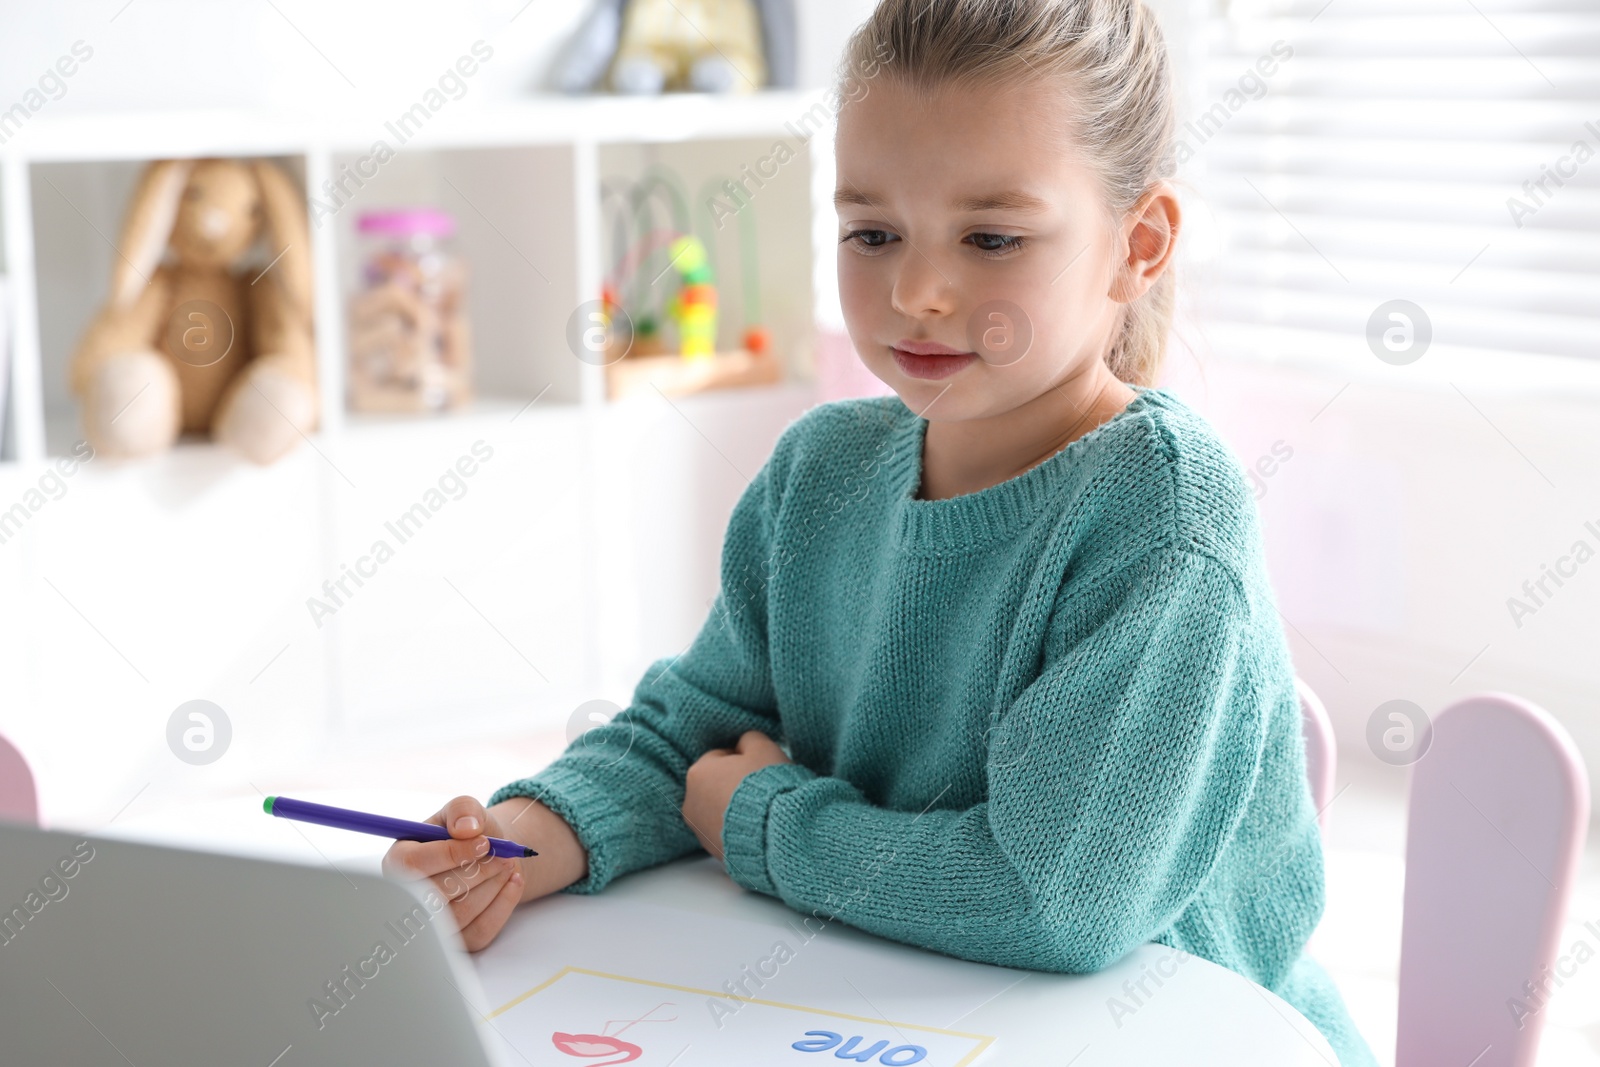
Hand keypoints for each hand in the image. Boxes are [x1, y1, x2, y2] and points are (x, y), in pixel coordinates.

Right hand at [381, 796, 523, 951]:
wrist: (487, 857)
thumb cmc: (468, 834)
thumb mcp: (464, 810)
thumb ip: (463, 809)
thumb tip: (467, 828)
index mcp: (398, 861)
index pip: (414, 864)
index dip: (452, 853)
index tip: (484, 843)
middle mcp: (406, 897)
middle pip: (436, 894)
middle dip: (478, 872)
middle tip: (504, 855)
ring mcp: (428, 924)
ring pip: (459, 915)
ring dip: (492, 887)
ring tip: (507, 864)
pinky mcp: (455, 941)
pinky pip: (480, 931)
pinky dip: (503, 905)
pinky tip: (513, 883)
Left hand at [682, 730, 791, 862]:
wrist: (776, 833)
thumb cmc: (768, 787)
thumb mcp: (763, 748)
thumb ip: (749, 738)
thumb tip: (743, 744)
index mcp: (697, 773)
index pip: (721, 756)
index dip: (744, 759)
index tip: (761, 767)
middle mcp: (690, 803)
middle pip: (717, 783)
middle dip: (736, 783)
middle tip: (763, 788)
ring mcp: (700, 830)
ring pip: (720, 808)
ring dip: (736, 806)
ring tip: (762, 808)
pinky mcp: (713, 850)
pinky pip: (725, 830)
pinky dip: (738, 827)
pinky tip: (759, 826)